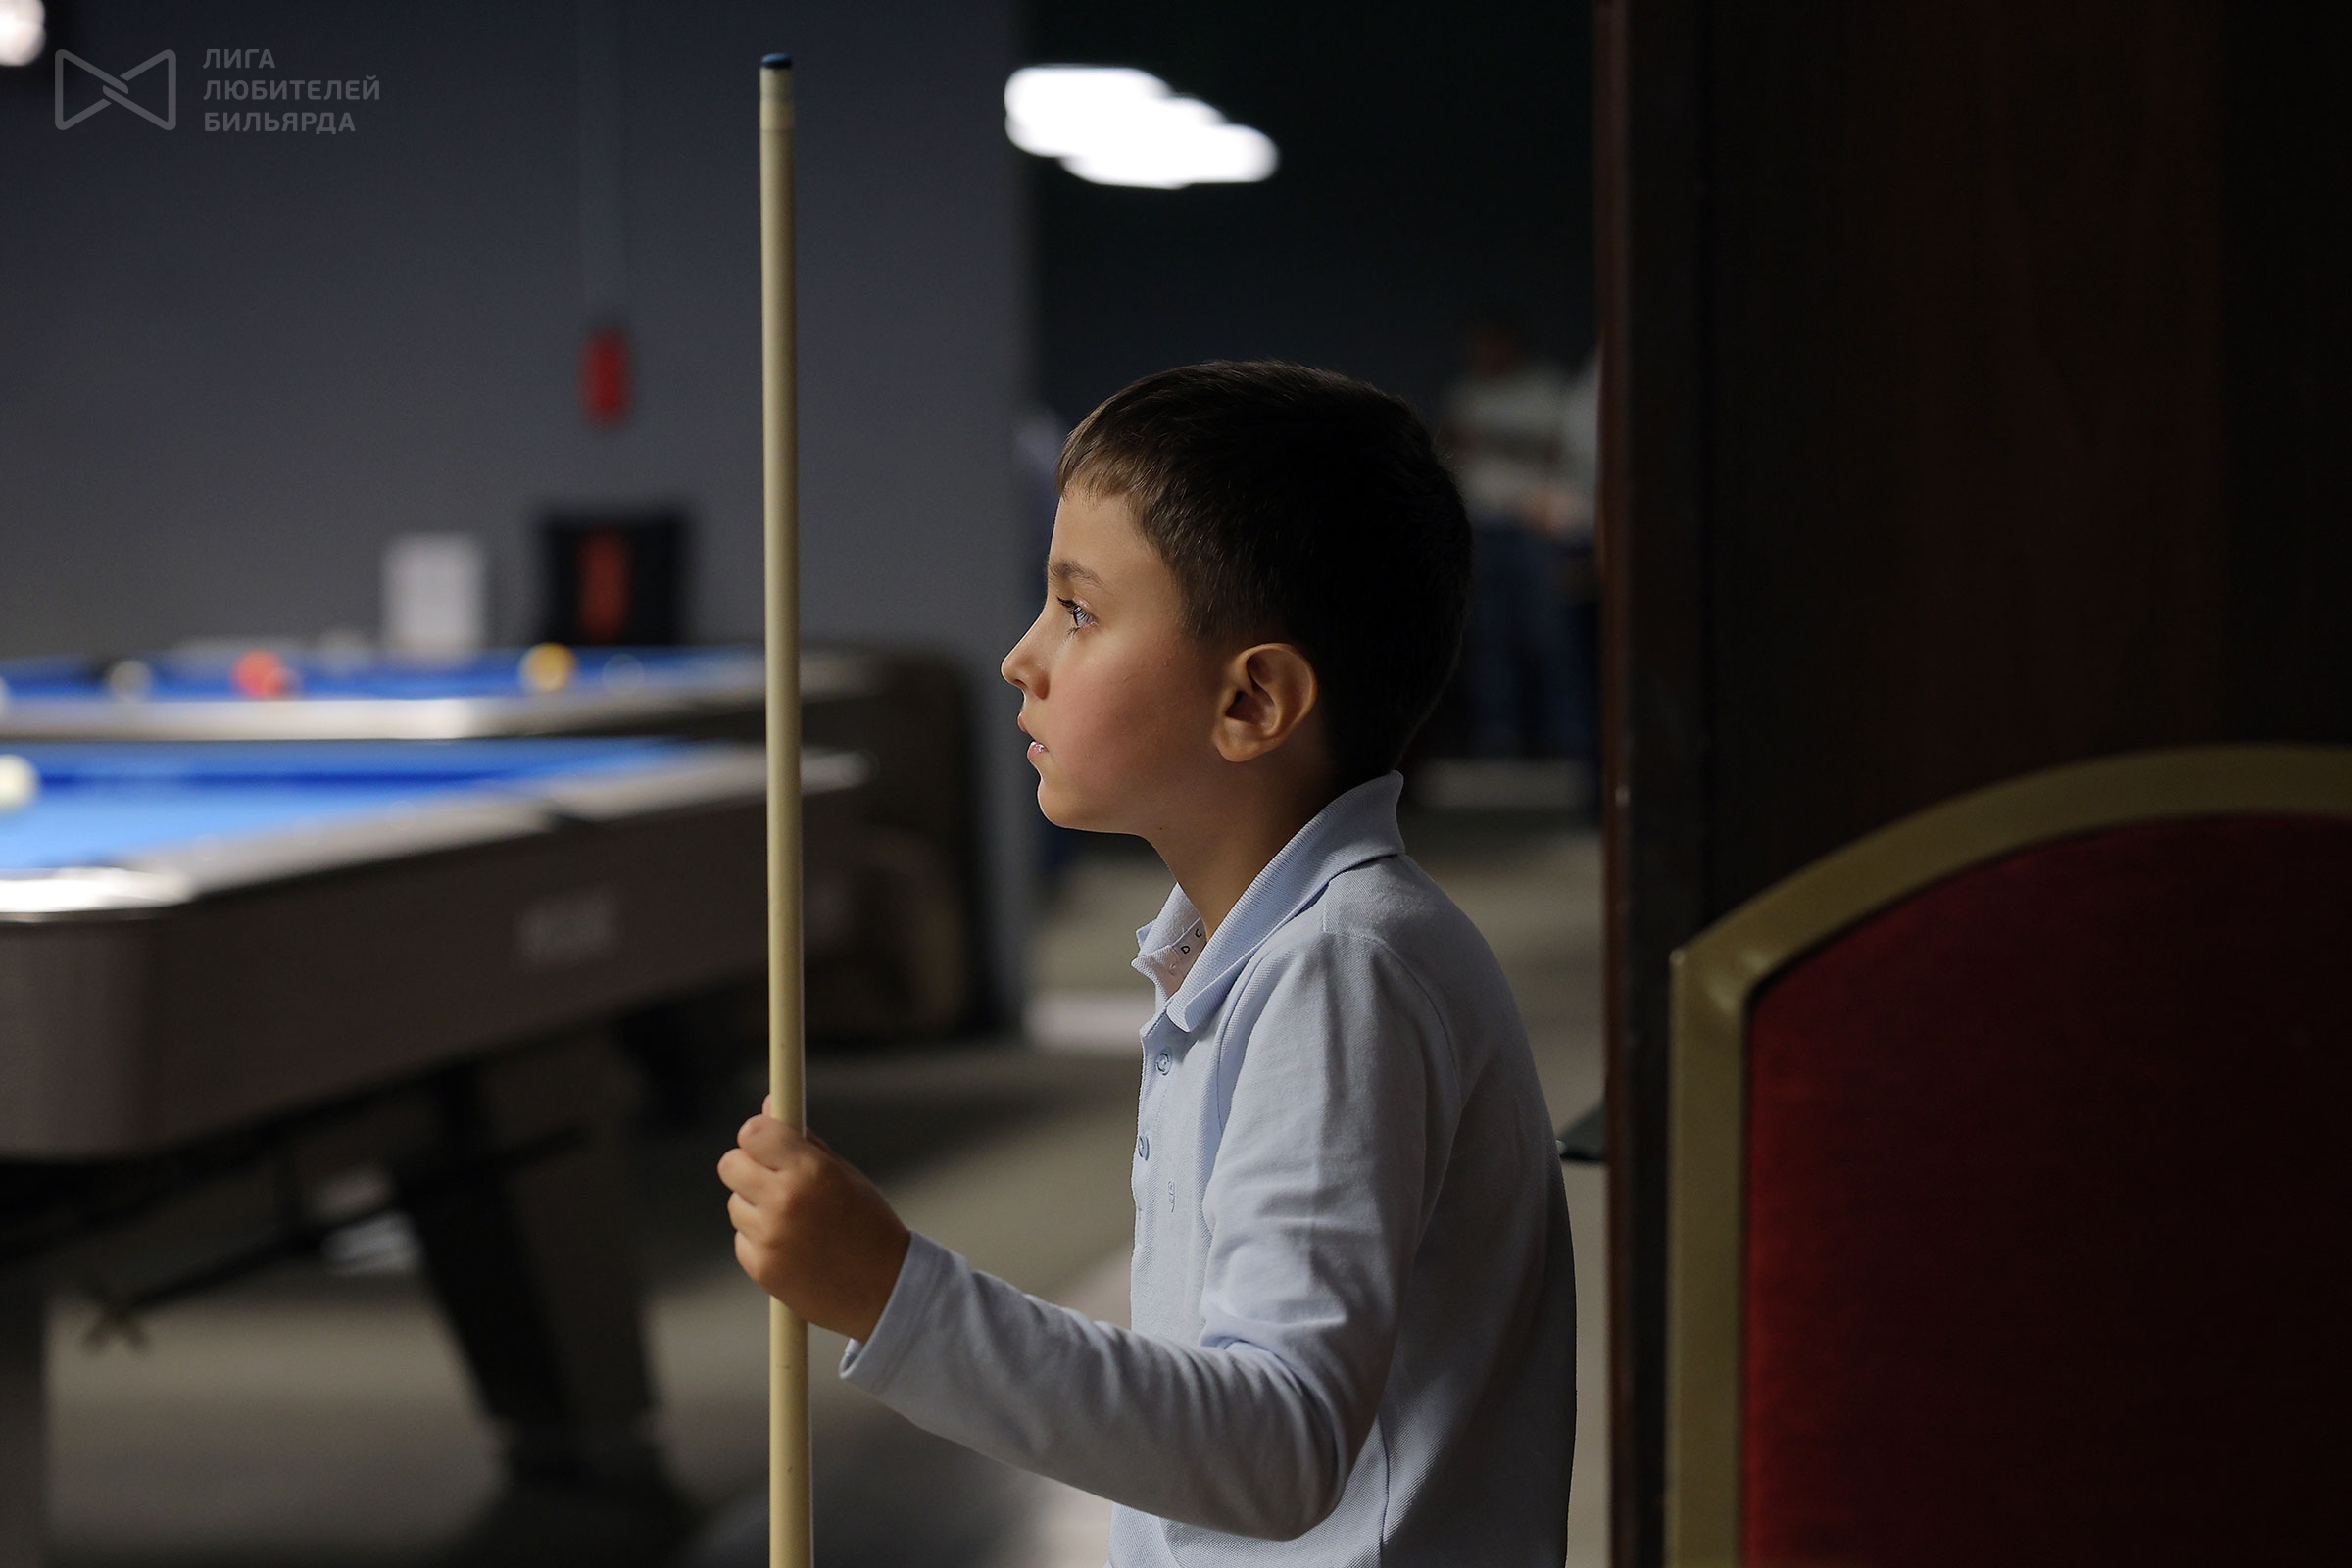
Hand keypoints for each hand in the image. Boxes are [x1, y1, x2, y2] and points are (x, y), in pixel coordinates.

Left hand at [718, 1099, 909, 1340]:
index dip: (759, 1135)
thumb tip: (769, 1106)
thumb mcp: (845, 1175)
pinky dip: (759, 1240)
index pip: (753, 1133)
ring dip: (755, 1206)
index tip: (767, 1142)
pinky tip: (792, 1247)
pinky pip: (742, 1239)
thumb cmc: (870, 1226)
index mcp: (810, 1171)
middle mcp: (784, 1201)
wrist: (885, 1290)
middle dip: (747, 1166)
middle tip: (771, 1177)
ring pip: (735, 1203)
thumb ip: (804, 1142)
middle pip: (730, 1164)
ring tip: (794, 1221)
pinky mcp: (761, 1267)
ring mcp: (769, 1237)